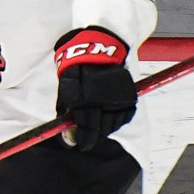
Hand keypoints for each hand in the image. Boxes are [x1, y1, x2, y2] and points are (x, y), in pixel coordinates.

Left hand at [54, 26, 136, 151]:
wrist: (99, 48)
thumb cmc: (77, 66)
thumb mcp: (65, 85)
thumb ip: (65, 107)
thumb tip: (65, 128)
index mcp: (85, 100)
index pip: (86, 128)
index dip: (83, 140)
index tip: (79, 145)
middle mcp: (103, 101)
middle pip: (101, 130)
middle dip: (92, 137)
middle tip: (87, 139)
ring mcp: (117, 99)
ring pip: (112, 125)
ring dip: (104, 130)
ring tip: (97, 128)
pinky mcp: (128, 96)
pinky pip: (124, 117)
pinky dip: (116, 121)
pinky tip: (109, 118)